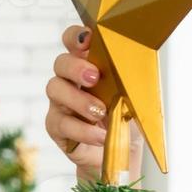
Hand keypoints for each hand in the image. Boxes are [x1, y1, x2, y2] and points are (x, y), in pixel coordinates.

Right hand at [45, 25, 143, 183]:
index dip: (75, 36)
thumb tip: (136, 70)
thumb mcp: (133, 98)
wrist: (120, 155)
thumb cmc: (124, 121)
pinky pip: (61, 123)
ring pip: (55, 89)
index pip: (73, 42)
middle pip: (61, 63)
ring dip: (79, 100)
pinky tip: (100, 135)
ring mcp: (60, 103)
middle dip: (76, 68)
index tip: (87, 39)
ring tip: (100, 112)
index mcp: (88, 66)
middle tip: (94, 77)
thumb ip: (129, 81)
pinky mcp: (57, 127)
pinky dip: (82, 130)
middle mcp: (69, 81)